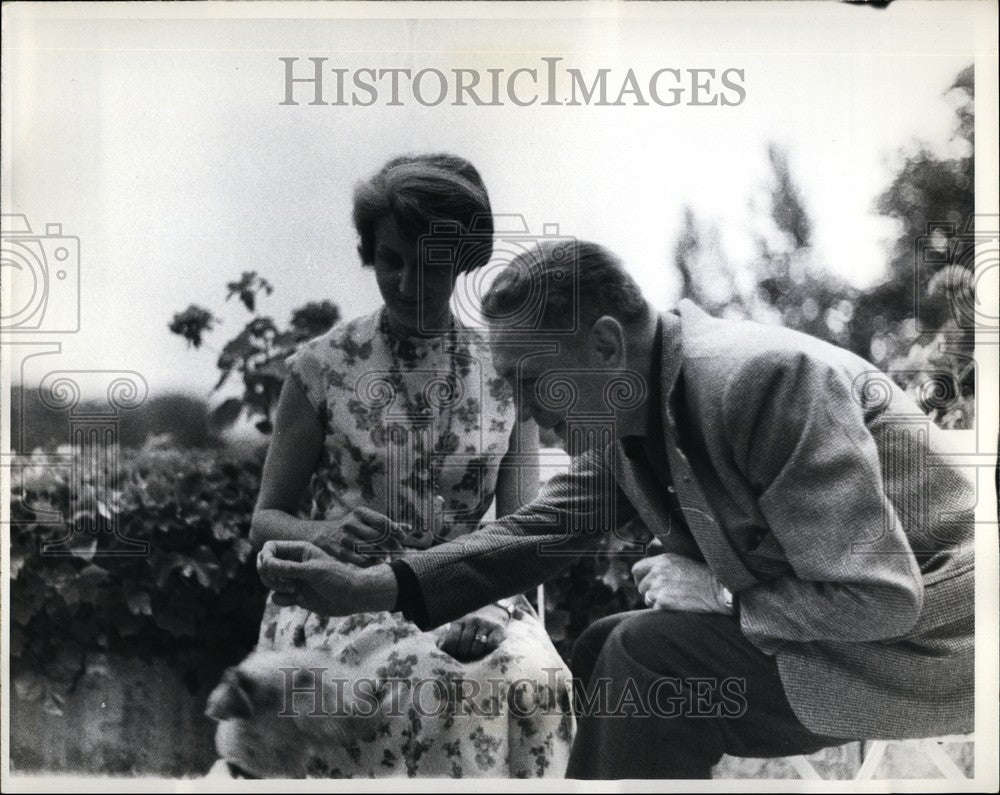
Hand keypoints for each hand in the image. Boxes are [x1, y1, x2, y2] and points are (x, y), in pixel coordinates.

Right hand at [257, 540, 397, 615]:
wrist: (352, 597)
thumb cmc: (338, 578)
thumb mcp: (314, 571)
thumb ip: (289, 568)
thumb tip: (266, 564)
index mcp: (299, 550)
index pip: (270, 547)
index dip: (265, 557)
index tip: (270, 567)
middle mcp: (294, 563)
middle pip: (265, 565)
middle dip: (268, 574)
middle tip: (283, 581)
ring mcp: (294, 579)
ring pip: (269, 581)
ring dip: (276, 586)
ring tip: (294, 590)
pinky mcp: (295, 595)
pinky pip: (277, 597)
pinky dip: (282, 599)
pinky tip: (297, 600)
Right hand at [313, 507, 410, 565]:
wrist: (320, 535)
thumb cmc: (350, 528)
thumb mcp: (364, 520)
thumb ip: (385, 525)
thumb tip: (409, 529)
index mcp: (360, 513)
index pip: (382, 521)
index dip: (396, 530)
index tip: (403, 537)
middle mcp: (351, 523)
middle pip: (379, 536)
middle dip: (393, 545)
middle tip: (400, 551)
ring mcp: (345, 538)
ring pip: (372, 549)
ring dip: (384, 554)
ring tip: (389, 557)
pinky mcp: (340, 552)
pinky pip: (363, 560)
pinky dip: (373, 562)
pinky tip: (377, 561)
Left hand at [437, 609, 506, 661]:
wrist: (495, 613)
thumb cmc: (473, 627)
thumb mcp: (459, 628)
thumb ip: (449, 638)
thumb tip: (441, 647)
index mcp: (459, 621)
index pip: (452, 640)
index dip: (453, 650)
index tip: (456, 652)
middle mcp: (472, 620)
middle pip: (464, 646)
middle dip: (465, 653)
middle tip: (468, 652)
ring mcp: (485, 623)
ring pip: (477, 647)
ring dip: (476, 652)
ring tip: (477, 650)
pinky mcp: (498, 628)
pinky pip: (491, 644)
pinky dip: (489, 648)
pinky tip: (488, 646)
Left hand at [631, 553, 732, 614]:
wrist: (717, 589)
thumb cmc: (703, 576)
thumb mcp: (681, 562)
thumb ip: (663, 566)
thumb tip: (649, 575)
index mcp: (662, 560)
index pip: (637, 569)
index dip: (639, 579)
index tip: (644, 585)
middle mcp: (657, 572)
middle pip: (641, 587)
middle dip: (649, 593)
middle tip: (663, 596)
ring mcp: (659, 587)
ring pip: (647, 599)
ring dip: (656, 602)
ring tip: (672, 601)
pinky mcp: (664, 601)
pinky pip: (655, 609)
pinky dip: (663, 610)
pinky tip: (676, 606)